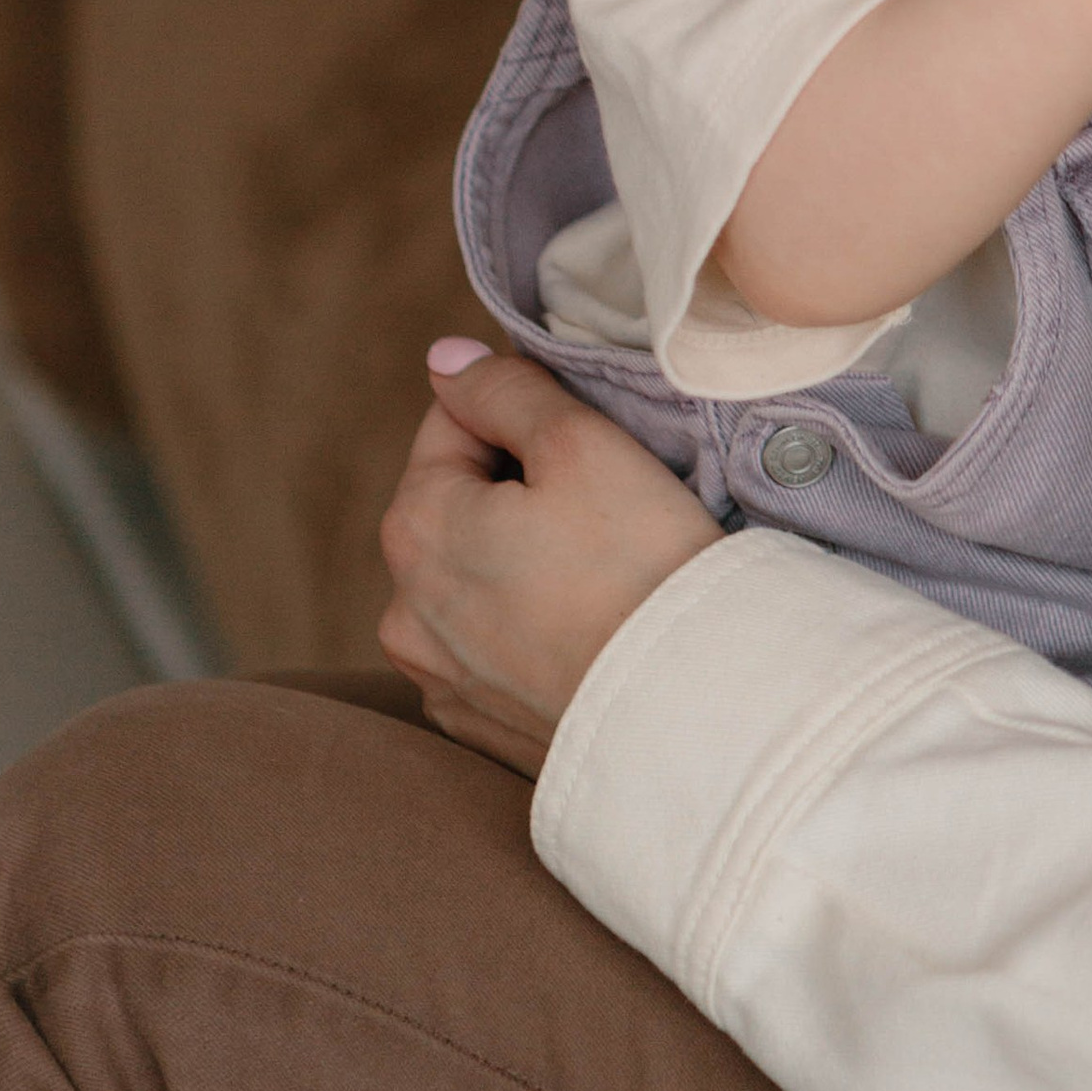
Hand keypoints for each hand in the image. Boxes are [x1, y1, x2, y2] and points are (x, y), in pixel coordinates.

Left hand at [378, 342, 719, 774]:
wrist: (687, 717)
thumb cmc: (639, 568)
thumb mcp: (581, 445)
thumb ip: (504, 391)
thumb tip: (445, 361)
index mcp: (416, 529)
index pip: (453, 424)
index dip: (522, 413)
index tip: (587, 437)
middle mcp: (403, 611)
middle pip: (459, 508)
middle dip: (517, 492)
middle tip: (605, 504)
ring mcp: (439, 679)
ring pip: (474, 582)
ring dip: (518, 563)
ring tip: (599, 573)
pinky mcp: (480, 729)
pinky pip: (495, 651)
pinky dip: (529, 631)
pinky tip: (587, 631)